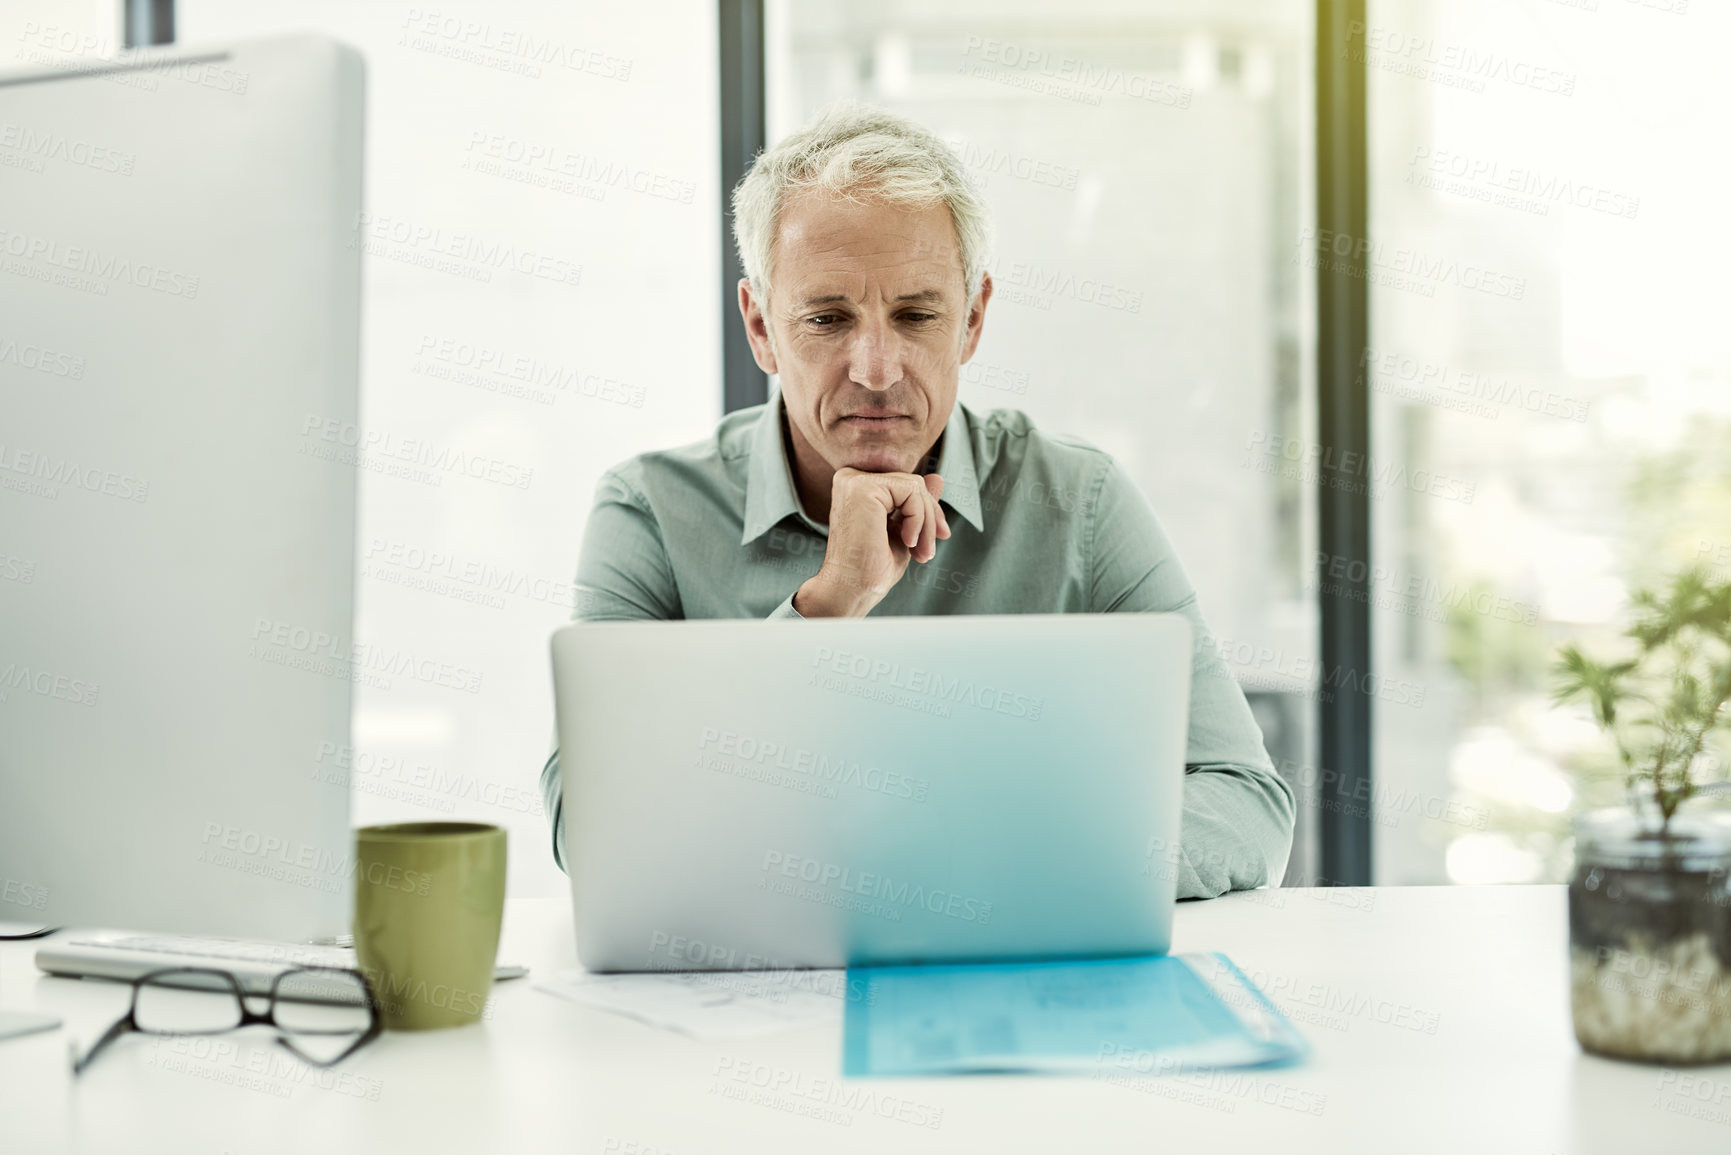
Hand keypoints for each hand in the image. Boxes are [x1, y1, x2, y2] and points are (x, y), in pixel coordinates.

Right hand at [793, 467, 951, 617]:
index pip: (906, 485)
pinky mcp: (862, 487)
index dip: (928, 510)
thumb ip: (917, 503)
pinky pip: (911, 491)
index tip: (938, 536)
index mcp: (857, 487)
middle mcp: (852, 478)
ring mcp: (855, 481)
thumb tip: (937, 478)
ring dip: (926, 523)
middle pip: (913, 483)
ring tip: (919, 552)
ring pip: (915, 486)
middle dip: (930, 518)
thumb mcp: (903, 530)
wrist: (851, 589)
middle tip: (927, 551)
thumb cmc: (871, 568)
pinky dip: (919, 519)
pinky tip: (907, 541)